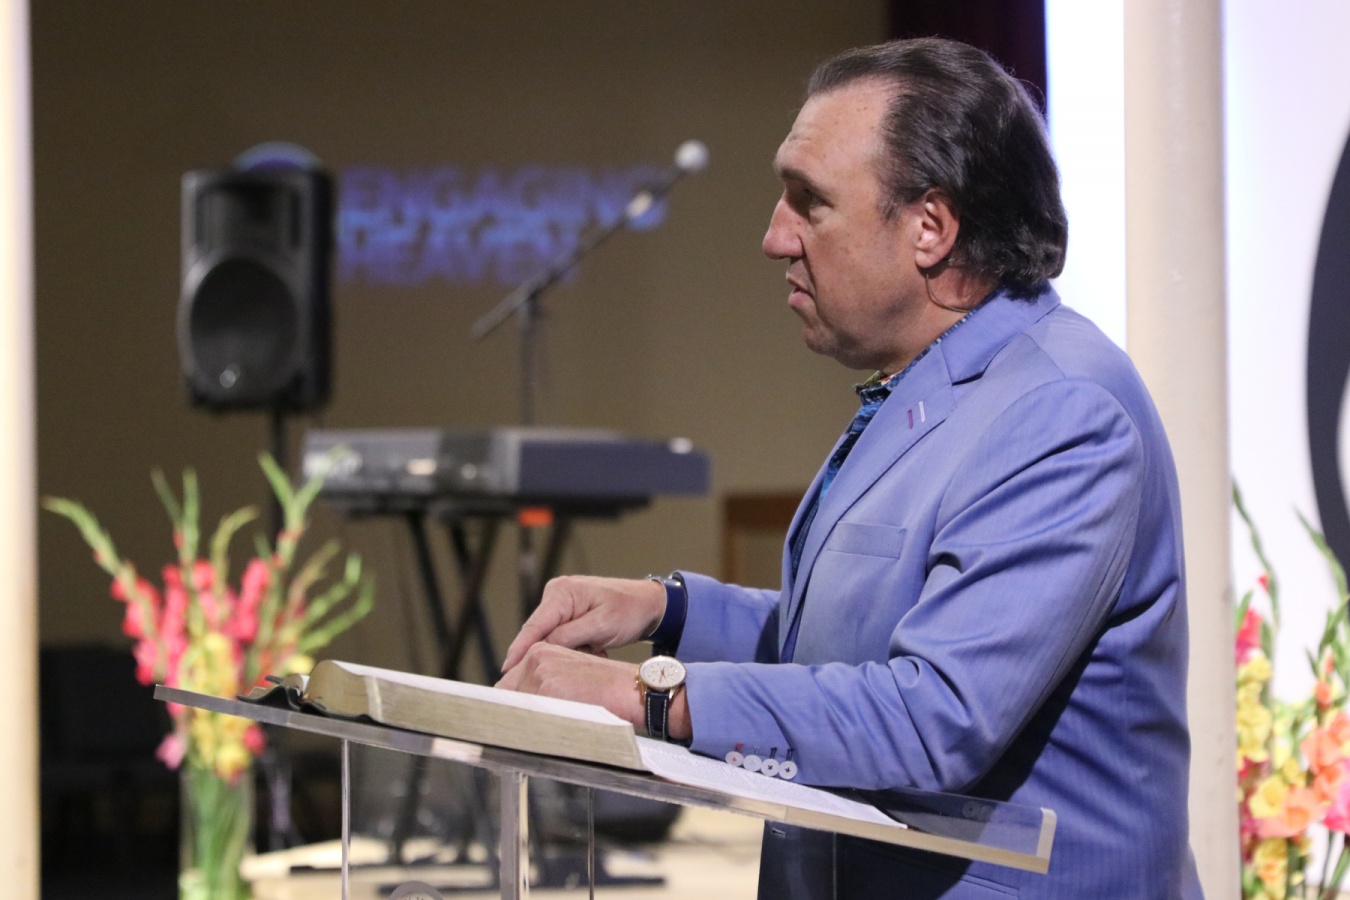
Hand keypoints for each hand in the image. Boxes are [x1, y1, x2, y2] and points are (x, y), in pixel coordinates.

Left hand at [496, 643, 690, 739]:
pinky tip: (557, 732)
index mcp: (540, 652)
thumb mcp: (571, 679)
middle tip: (534, 731)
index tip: (510, 724)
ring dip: (527, 725)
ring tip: (556, 729)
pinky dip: (535, 731)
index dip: (511, 709)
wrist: (637, 691)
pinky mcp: (548, 689)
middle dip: (517, 717)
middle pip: (507, 698)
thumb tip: (516, 710)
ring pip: (516, 710)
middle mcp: (536, 657)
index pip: (508, 687)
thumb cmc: (608, 691)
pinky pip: (528, 718)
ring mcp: (540, 672)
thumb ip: (542, 688)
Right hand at [501, 575, 665, 673]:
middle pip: (538, 633)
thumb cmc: (629, 610)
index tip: (506, 670)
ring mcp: (560, 604)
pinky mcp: (567, 614)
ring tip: (596, 649)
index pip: (534, 626)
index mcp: (562, 592)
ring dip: (568, 651)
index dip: (519, 649)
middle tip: (566, 670)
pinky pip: (561, 637)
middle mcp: (556, 594)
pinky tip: (595, 647)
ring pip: (551, 638)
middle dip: (550, 654)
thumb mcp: (602, 626)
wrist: (648, 603)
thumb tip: (543, 648)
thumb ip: (570, 636)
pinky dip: (575, 648)